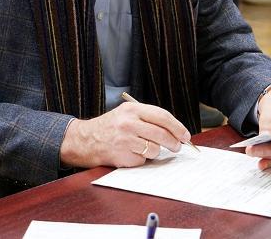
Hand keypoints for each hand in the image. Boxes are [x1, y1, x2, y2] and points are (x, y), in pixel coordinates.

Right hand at [60, 102, 192, 168]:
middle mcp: (128, 123)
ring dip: (156, 152)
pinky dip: (141, 159)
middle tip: (177, 147)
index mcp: (132, 109)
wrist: (84, 140)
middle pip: (162, 134)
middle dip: (174, 142)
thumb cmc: (110, 127)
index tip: (185, 135)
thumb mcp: (126, 114)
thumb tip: (175, 131)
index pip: (162, 116)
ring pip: (155, 149)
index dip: (177, 127)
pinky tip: (131, 154)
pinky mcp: (122, 156)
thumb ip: (148, 118)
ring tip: (146, 148)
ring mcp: (125, 140)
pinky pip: (143, 160)